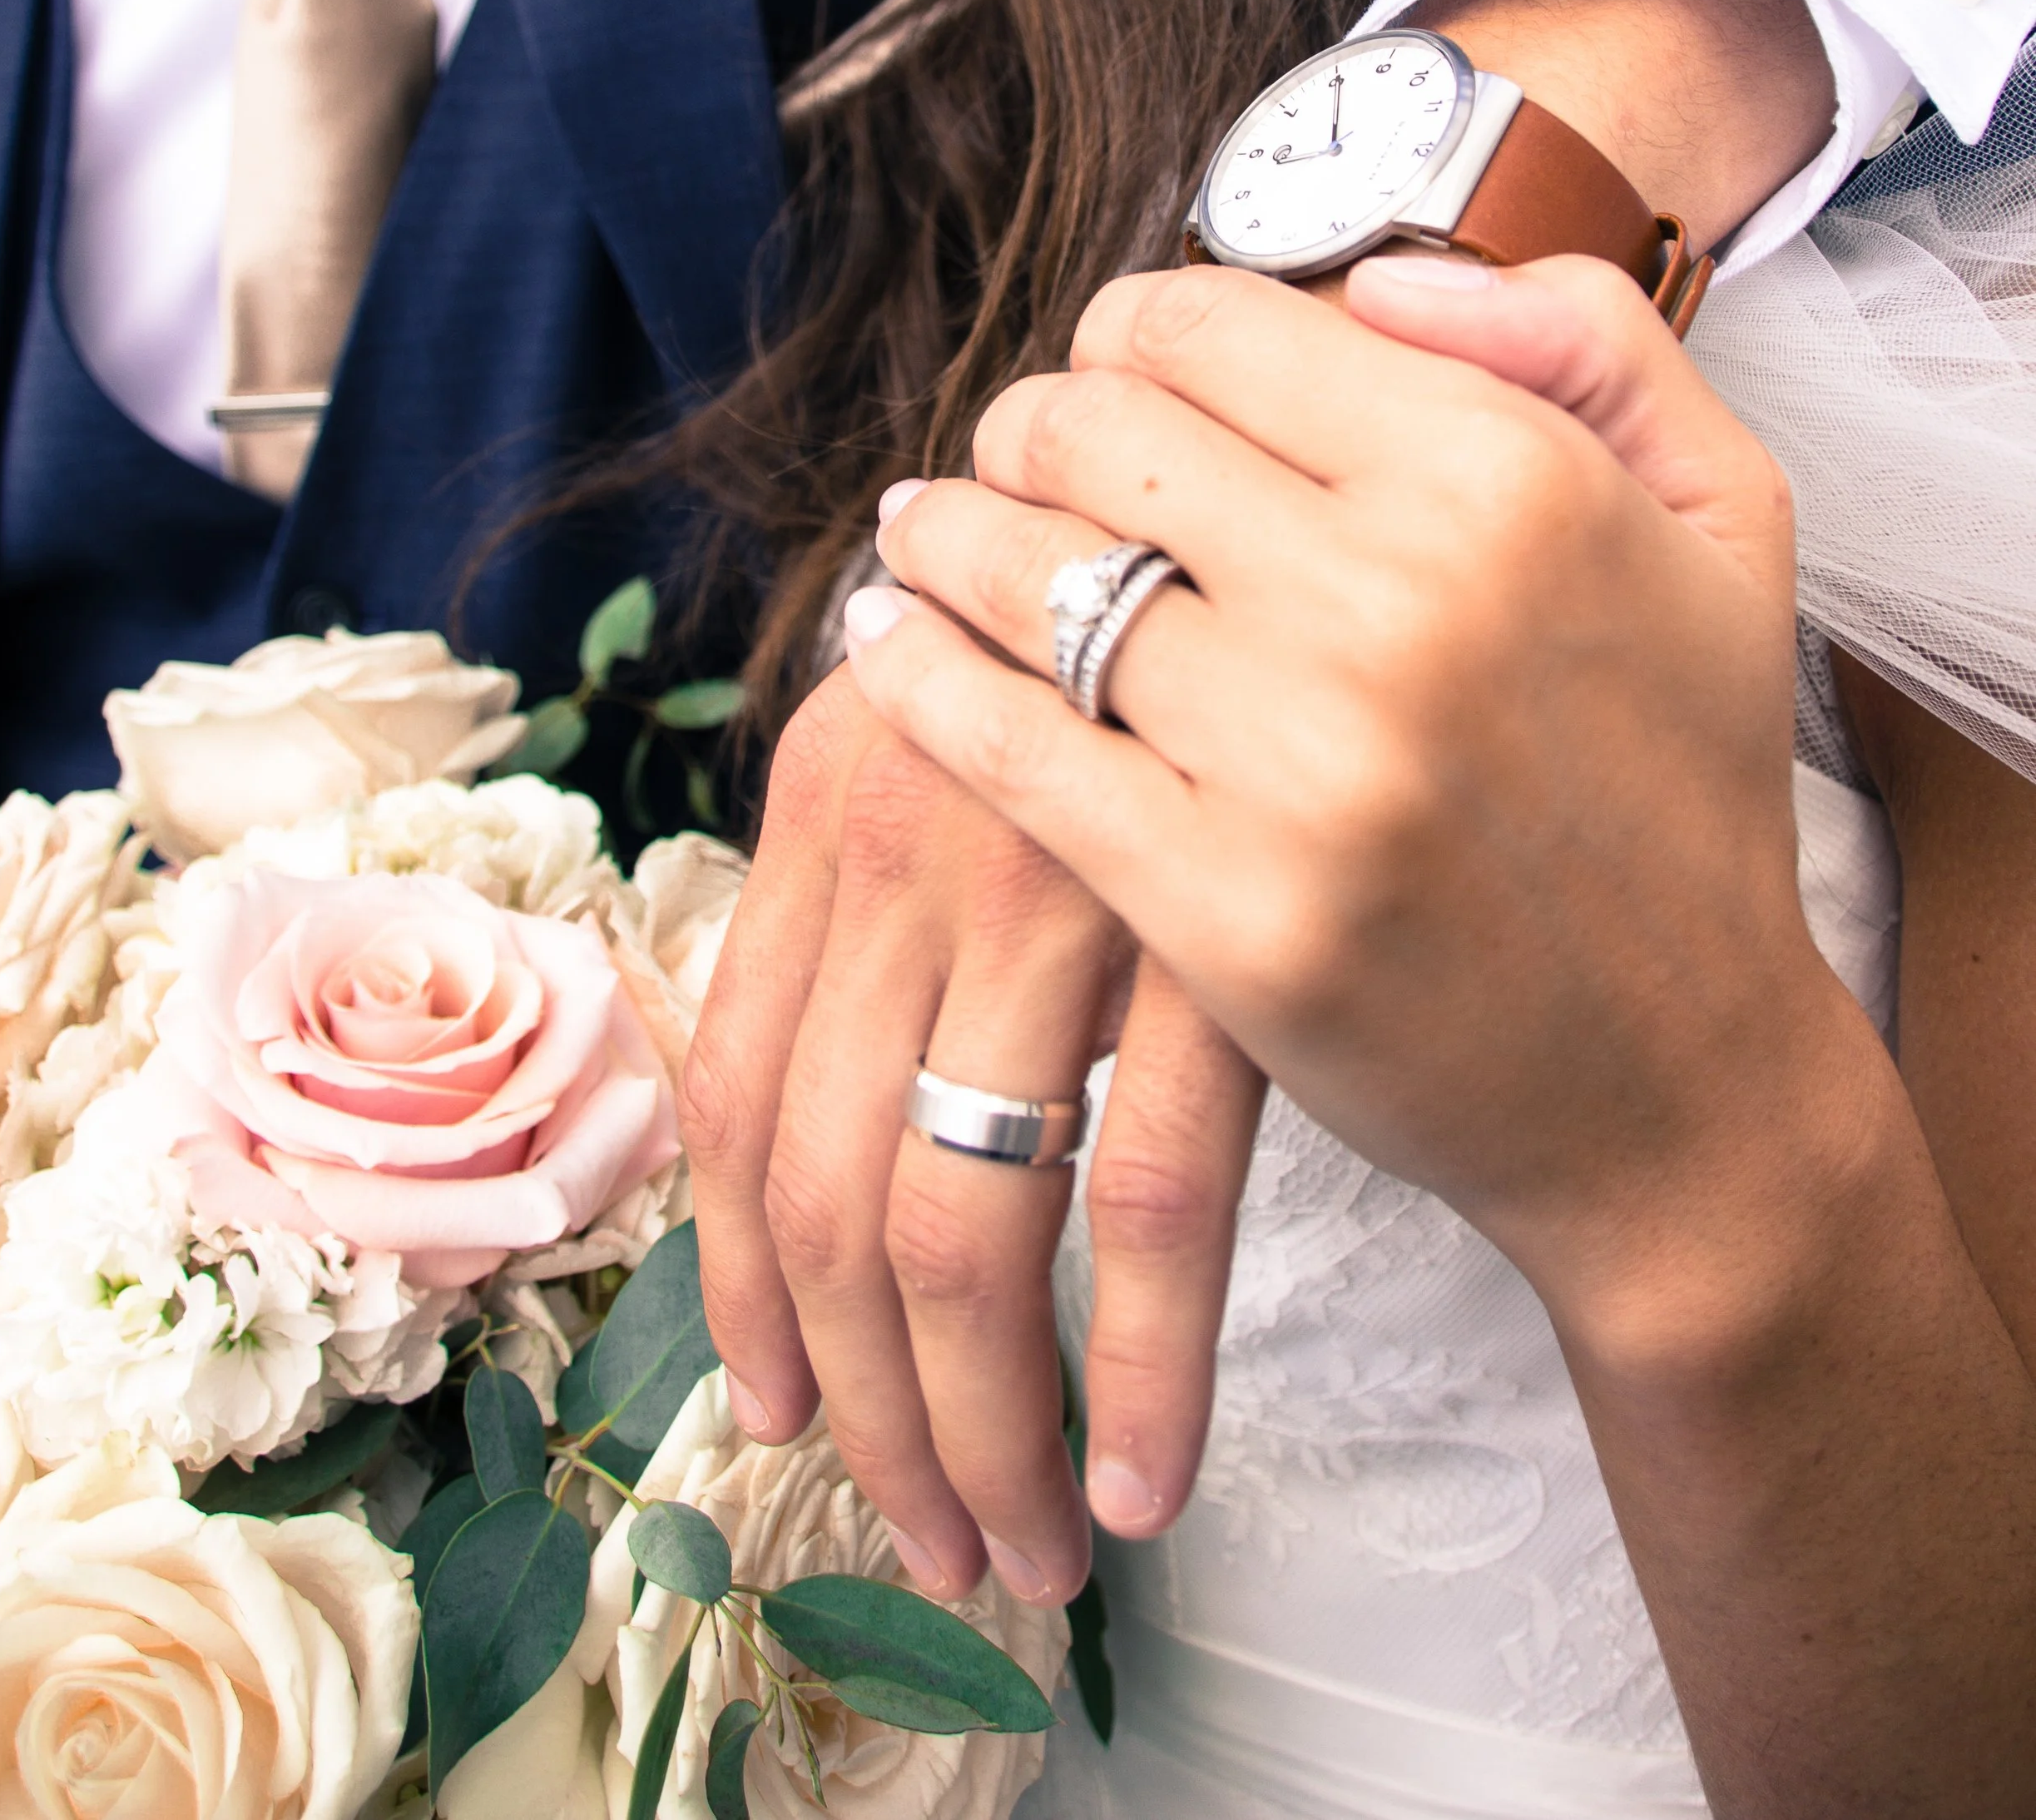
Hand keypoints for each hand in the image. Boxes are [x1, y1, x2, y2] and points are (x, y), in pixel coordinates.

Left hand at [680, 661, 1264, 1605]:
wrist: (1335, 521)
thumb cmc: (1149, 628)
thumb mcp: (970, 716)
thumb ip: (874, 866)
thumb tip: (777, 1064)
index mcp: (834, 788)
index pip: (738, 1102)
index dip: (743, 1294)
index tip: (780, 1416)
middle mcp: (915, 836)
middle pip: (829, 1196)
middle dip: (860, 1405)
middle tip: (927, 1540)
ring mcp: (1062, 883)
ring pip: (957, 1223)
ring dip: (979, 1422)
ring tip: (1028, 1553)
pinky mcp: (1214, 927)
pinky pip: (1150, 1194)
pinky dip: (1143, 1360)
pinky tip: (1152, 1470)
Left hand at [847, 254, 1835, 1333]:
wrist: (1683, 1080)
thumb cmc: (1684, 778)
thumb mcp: (1720, 512)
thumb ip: (1584, 334)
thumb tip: (1377, 285)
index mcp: (1505, 480)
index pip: (1208, 325)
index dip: (1132, 330)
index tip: (1119, 369)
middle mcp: (1398, 603)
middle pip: (1095, 432)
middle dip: (1032, 426)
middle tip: (1021, 456)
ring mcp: (1301, 764)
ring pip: (1028, 574)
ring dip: (945, 533)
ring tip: (925, 529)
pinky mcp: (1222, 908)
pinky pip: (1002, 745)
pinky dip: (916, 674)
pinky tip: (885, 639)